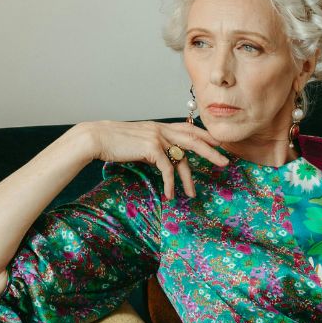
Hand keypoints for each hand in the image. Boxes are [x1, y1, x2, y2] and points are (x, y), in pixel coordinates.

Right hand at [78, 121, 228, 199]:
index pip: (188, 129)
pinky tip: (169, 195)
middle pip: (194, 140)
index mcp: (159, 126)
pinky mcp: (151, 147)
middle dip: (211, 152)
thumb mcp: (136, 141)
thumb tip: (162, 159)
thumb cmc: (113, 142)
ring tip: (193, 194)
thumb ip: (152, 147)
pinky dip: (169, 184)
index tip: (218, 143)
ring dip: (189, 178)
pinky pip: (167, 169)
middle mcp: (161, 129)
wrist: (96, 137)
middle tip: (225, 162)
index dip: (204, 136)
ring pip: (183, 157)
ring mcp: (157, 137)